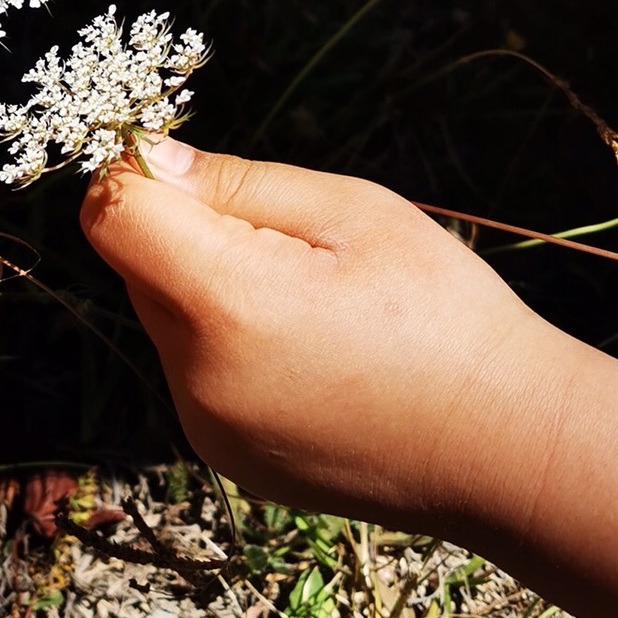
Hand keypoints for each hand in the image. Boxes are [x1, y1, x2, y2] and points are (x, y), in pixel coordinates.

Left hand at [79, 137, 562, 532]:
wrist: (506, 447)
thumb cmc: (443, 313)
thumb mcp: (350, 211)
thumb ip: (235, 183)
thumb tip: (147, 159)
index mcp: (228, 304)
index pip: (112, 217)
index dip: (137, 175)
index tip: (192, 168)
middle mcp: (198, 377)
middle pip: (138, 268)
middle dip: (188, 234)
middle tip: (292, 242)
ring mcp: (208, 428)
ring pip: (167, 319)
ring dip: (209, 291)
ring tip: (314, 302)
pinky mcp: (226, 458)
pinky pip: (196, 373)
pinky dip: (230, 347)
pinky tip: (313, 352)